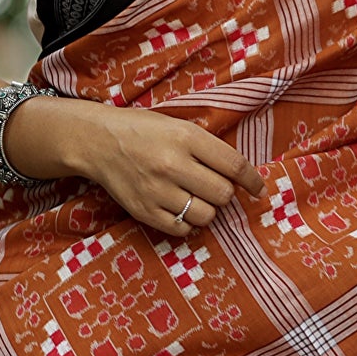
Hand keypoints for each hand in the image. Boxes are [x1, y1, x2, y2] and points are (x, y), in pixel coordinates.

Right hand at [80, 104, 265, 235]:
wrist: (98, 141)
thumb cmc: (144, 130)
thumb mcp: (179, 126)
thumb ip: (209, 147)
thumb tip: (242, 175)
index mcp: (186, 137)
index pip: (234, 165)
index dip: (253, 180)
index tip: (258, 189)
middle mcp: (172, 164)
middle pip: (223, 194)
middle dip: (225, 193)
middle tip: (214, 187)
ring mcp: (157, 190)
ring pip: (206, 215)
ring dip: (207, 209)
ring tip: (195, 198)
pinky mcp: (143, 211)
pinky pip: (181, 229)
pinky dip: (187, 223)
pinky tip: (180, 208)